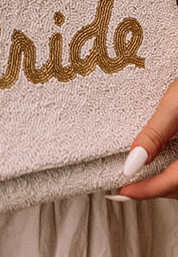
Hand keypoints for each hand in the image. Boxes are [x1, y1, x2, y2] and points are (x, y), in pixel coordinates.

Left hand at [107, 77, 177, 200]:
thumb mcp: (175, 104)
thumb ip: (154, 134)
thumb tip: (132, 162)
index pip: (174, 181)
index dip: (146, 190)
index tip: (122, 191)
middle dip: (155, 190)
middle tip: (127, 188)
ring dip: (166, 185)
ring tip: (141, 180)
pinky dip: (176, 175)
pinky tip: (162, 167)